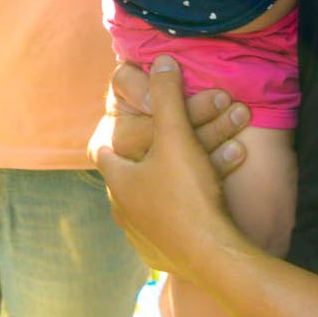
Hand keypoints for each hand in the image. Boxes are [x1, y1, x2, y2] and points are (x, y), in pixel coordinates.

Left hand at [94, 56, 244, 277]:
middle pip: (130, 177)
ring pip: (150, 202)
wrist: (213, 255)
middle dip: (150, 160)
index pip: (104, 150)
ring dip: (168, 186)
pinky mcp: (162, 256)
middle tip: (167, 149)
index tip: (128, 127)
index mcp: (119, 181)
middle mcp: (123, 212)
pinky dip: (179, 214)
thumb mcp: (177, 135)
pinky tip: (197, 206)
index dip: (115, 135)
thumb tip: (161, 59)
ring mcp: (141, 238)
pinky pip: (166, 229)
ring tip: (188, 176)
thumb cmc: (189, 193)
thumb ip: (167, 95)